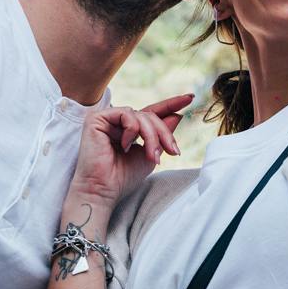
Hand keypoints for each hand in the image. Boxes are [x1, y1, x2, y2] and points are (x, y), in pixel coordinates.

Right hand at [67, 95, 190, 210]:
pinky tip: (125, 146)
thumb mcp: (151, 154)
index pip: (152, 112)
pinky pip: (126, 114)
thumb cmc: (123, 178)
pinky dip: (132, 130)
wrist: (103, 190)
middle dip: (164, 133)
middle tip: (174, 151)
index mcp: (128, 129)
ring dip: (152, 136)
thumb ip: (161, 135)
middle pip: (150, 115)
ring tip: (151, 156)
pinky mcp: (97, 118)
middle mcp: (117, 122)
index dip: (171, 104)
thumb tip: (177, 115)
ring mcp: (107, 119)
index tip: (190, 97)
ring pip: (140, 115)